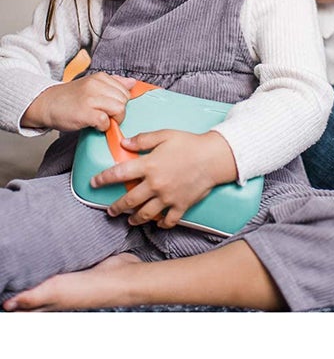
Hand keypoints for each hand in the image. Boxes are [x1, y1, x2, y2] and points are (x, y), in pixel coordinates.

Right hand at [21, 72, 135, 131]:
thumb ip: (113, 83)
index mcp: (100, 78)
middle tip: (106, 116)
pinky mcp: (85, 113)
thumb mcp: (92, 85)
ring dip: (113, 120)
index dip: (121, 103)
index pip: (126, 91)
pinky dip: (103, 127)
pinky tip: (95, 125)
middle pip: (124, 100)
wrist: (46, 104)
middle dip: (119, 112)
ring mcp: (90, 99)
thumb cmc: (71, 98)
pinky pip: (106, 121)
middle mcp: (96, 85)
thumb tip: (133, 82)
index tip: (110, 108)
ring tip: (102, 121)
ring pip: (119, 109)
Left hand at [91, 129, 237, 227]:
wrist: (214, 157)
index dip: (103, 179)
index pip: (119, 174)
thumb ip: (142, 140)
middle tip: (110, 210)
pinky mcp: (180, 206)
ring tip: (130, 219)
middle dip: (116, 207)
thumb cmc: (189, 143)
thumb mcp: (164, 135)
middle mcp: (155, 184)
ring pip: (144, 214)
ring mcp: (167, 198)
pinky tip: (156, 222)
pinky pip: (167, 220)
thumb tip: (124, 143)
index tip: (94, 183)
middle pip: (129, 201)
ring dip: (134, 218)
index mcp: (149, 165)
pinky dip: (160, 223)